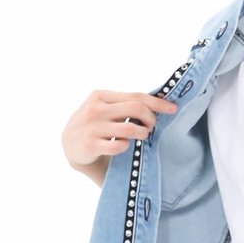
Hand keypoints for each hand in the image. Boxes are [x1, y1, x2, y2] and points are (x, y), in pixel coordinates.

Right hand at [61, 90, 178, 173]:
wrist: (69, 144)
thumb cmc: (95, 124)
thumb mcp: (105, 108)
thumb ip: (125, 104)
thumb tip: (158, 103)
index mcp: (101, 95)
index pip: (136, 96)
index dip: (158, 103)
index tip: (174, 109)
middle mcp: (95, 109)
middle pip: (137, 108)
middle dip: (151, 119)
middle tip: (152, 127)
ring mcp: (92, 127)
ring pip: (130, 128)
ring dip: (143, 133)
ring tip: (142, 136)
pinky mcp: (90, 145)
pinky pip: (120, 146)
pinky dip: (127, 147)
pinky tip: (124, 146)